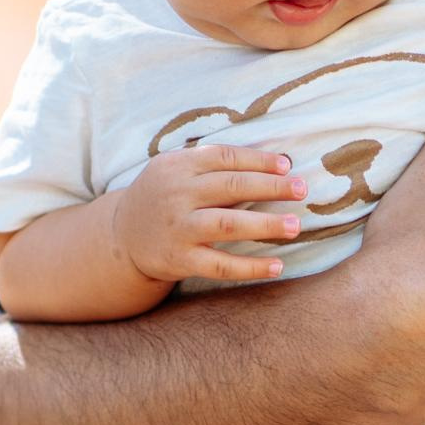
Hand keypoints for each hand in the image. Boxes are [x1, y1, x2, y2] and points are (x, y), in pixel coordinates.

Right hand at [112, 144, 308, 287]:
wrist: (121, 236)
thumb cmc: (162, 197)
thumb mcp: (175, 169)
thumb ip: (211, 163)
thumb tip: (273, 163)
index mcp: (178, 166)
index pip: (225, 158)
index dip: (259, 161)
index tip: (287, 166)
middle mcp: (177, 194)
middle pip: (232, 187)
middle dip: (272, 188)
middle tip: (303, 190)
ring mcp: (178, 228)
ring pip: (229, 225)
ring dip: (266, 225)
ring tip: (296, 226)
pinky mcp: (180, 259)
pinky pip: (221, 265)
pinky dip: (251, 267)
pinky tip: (278, 266)